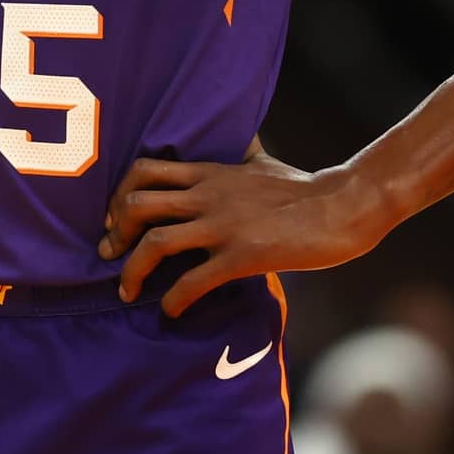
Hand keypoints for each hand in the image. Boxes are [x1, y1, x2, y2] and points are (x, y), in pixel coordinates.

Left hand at [100, 145, 394, 315]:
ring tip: (128, 291)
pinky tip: (172, 310)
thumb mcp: (263, 162)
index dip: (119, 196)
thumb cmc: (305, 188)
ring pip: (155, 243)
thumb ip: (240, 156)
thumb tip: (238, 143)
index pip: (144, 171)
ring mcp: (224, 225)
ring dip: (132, 271)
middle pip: (137, 205)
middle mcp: (209, 195)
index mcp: (210, 172)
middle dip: (115, 233)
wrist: (342, 206)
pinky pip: (193, 280)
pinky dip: (173, 299)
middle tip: (111, 256)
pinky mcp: (243, 255)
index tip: (115, 221)